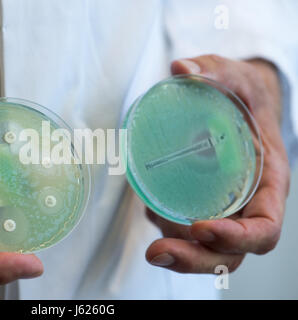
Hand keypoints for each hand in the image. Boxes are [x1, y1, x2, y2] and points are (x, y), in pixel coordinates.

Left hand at [146, 55, 289, 272]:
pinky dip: (163, 224)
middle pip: (227, 253)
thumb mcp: (238, 77)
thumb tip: (181, 68)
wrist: (238, 104)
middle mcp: (245, 205)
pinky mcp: (196, 204)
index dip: (236, 239)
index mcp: (268, 185)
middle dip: (192, 259)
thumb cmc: (245, 97)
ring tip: (150, 212)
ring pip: (200, 248)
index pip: (263, 229)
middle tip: (156, 252)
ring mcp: (220, 208)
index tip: (201, 228)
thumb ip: (216, 71)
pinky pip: (181, 227)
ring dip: (172, 245)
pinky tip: (149, 203)